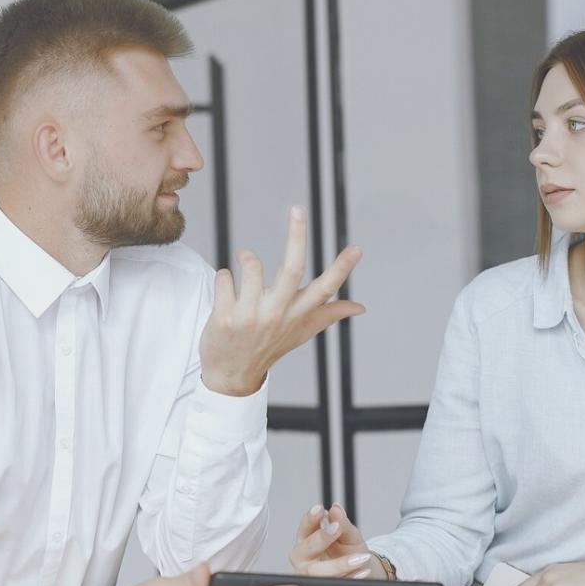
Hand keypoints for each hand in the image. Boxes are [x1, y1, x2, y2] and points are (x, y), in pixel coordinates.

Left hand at [199, 206, 363, 396]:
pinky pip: (224, 277)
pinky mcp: (226, 317)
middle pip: (292, 269)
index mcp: (297, 315)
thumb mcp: (300, 333)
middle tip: (298, 208)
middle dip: (297, 236)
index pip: (326, 290)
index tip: (357, 248)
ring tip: (243, 263)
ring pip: (251, 266)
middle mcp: (277, 315)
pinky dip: (223, 277)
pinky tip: (226, 291)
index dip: (342, 268)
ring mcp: (251, 316)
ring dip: (245, 257)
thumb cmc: (267, 347)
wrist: (230, 376)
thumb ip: (329, 314)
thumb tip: (361, 307)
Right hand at [287, 503, 382, 579]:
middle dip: (321, 538)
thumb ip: (342, 523)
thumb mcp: (349, 535)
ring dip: (339, 564)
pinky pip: (333, 585)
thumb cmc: (349, 549)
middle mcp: (303, 558)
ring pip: (317, 572)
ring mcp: (310, 575)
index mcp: (306, 540)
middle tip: (337, 528)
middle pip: (306, 549)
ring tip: (359, 557)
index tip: (321, 509)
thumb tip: (336, 508)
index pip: (305, 527)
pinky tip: (362, 571)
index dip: (310, 518)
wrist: (360, 569)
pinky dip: (350, 578)